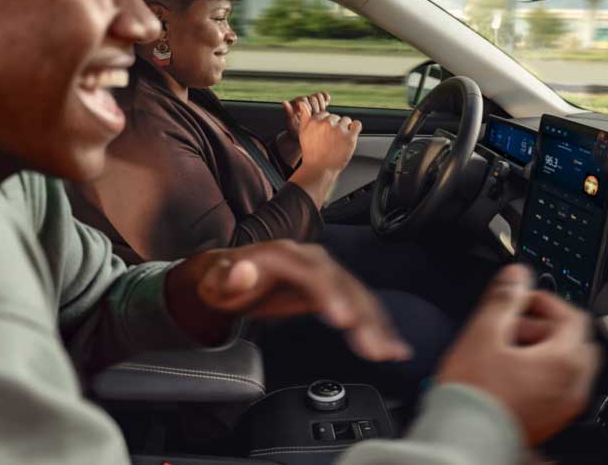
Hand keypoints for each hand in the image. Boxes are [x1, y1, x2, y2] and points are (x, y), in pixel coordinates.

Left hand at [165, 240, 411, 361]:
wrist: (228, 274)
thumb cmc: (221, 280)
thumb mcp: (215, 280)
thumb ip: (227, 277)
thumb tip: (242, 270)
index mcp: (285, 256)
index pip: (314, 273)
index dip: (331, 294)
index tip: (344, 319)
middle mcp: (310, 260)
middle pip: (344, 285)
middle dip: (363, 317)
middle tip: (375, 347)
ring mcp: (324, 273)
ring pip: (357, 295)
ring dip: (376, 324)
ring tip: (390, 351)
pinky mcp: (331, 288)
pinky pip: (359, 304)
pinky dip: (378, 323)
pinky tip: (392, 344)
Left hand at [282, 91, 330, 138]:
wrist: (304, 139)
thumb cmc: (296, 133)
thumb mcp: (291, 125)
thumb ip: (289, 113)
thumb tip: (284, 102)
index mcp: (294, 105)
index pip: (302, 99)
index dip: (307, 107)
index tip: (309, 116)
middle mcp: (302, 102)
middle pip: (312, 97)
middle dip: (316, 107)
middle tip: (316, 117)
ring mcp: (310, 103)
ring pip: (318, 96)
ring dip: (321, 104)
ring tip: (321, 113)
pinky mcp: (319, 105)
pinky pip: (324, 97)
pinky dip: (326, 98)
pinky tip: (327, 102)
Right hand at [297, 102, 359, 174]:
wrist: (319, 169)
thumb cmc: (311, 152)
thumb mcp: (303, 132)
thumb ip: (304, 116)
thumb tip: (302, 102)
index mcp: (315, 121)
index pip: (325, 114)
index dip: (325, 124)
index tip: (325, 134)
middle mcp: (326, 124)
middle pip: (336, 117)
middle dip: (334, 126)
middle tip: (331, 139)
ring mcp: (339, 130)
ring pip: (346, 120)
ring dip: (344, 128)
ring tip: (339, 140)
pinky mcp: (350, 137)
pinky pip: (357, 125)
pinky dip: (355, 128)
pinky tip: (350, 135)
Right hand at [435, 264, 600, 445]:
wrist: (464, 437)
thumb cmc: (474, 393)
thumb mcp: (484, 332)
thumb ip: (504, 299)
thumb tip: (516, 276)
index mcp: (564, 360)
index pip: (573, 316)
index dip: (545, 301)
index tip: (521, 300)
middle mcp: (573, 385)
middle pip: (575, 341)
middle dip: (546, 327)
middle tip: (513, 327)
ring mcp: (565, 406)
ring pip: (567, 365)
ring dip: (544, 350)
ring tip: (506, 352)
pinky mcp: (552, 421)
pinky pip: (558, 387)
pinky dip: (542, 374)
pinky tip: (509, 375)